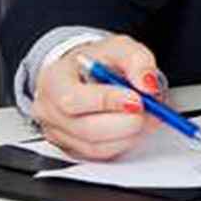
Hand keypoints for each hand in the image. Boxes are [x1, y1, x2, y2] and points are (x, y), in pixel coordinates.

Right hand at [30, 34, 166, 160]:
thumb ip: (137, 60)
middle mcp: (50, 111)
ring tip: (148, 114)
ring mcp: (59, 134)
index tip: (137, 99)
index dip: (108, 102)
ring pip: (96, 146)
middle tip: (149, 109)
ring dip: (130, 134)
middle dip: (125, 122)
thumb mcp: (120, 47)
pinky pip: (101, 153)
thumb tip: (148, 84)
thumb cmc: (98, 60)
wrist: (84, 72)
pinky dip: (124, 142)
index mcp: (54, 80)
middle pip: (86, 129)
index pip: (73, 100)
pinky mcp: (73, 149)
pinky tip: (136, 125)